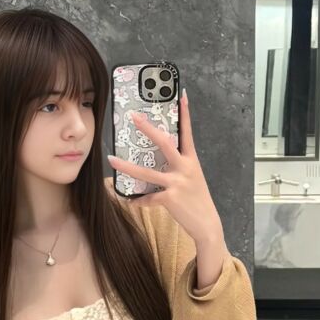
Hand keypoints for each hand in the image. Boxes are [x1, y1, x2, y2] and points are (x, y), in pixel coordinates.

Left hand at [107, 92, 223, 243]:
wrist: (207, 224)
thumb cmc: (197, 199)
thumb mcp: (191, 178)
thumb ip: (177, 166)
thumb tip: (158, 158)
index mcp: (191, 161)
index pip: (187, 133)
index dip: (185, 114)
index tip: (182, 95)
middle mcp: (185, 168)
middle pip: (165, 144)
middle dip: (148, 129)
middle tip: (134, 117)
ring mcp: (178, 183)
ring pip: (148, 172)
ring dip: (127, 167)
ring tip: (112, 160)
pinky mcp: (171, 199)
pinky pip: (149, 198)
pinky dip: (138, 200)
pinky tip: (130, 200)